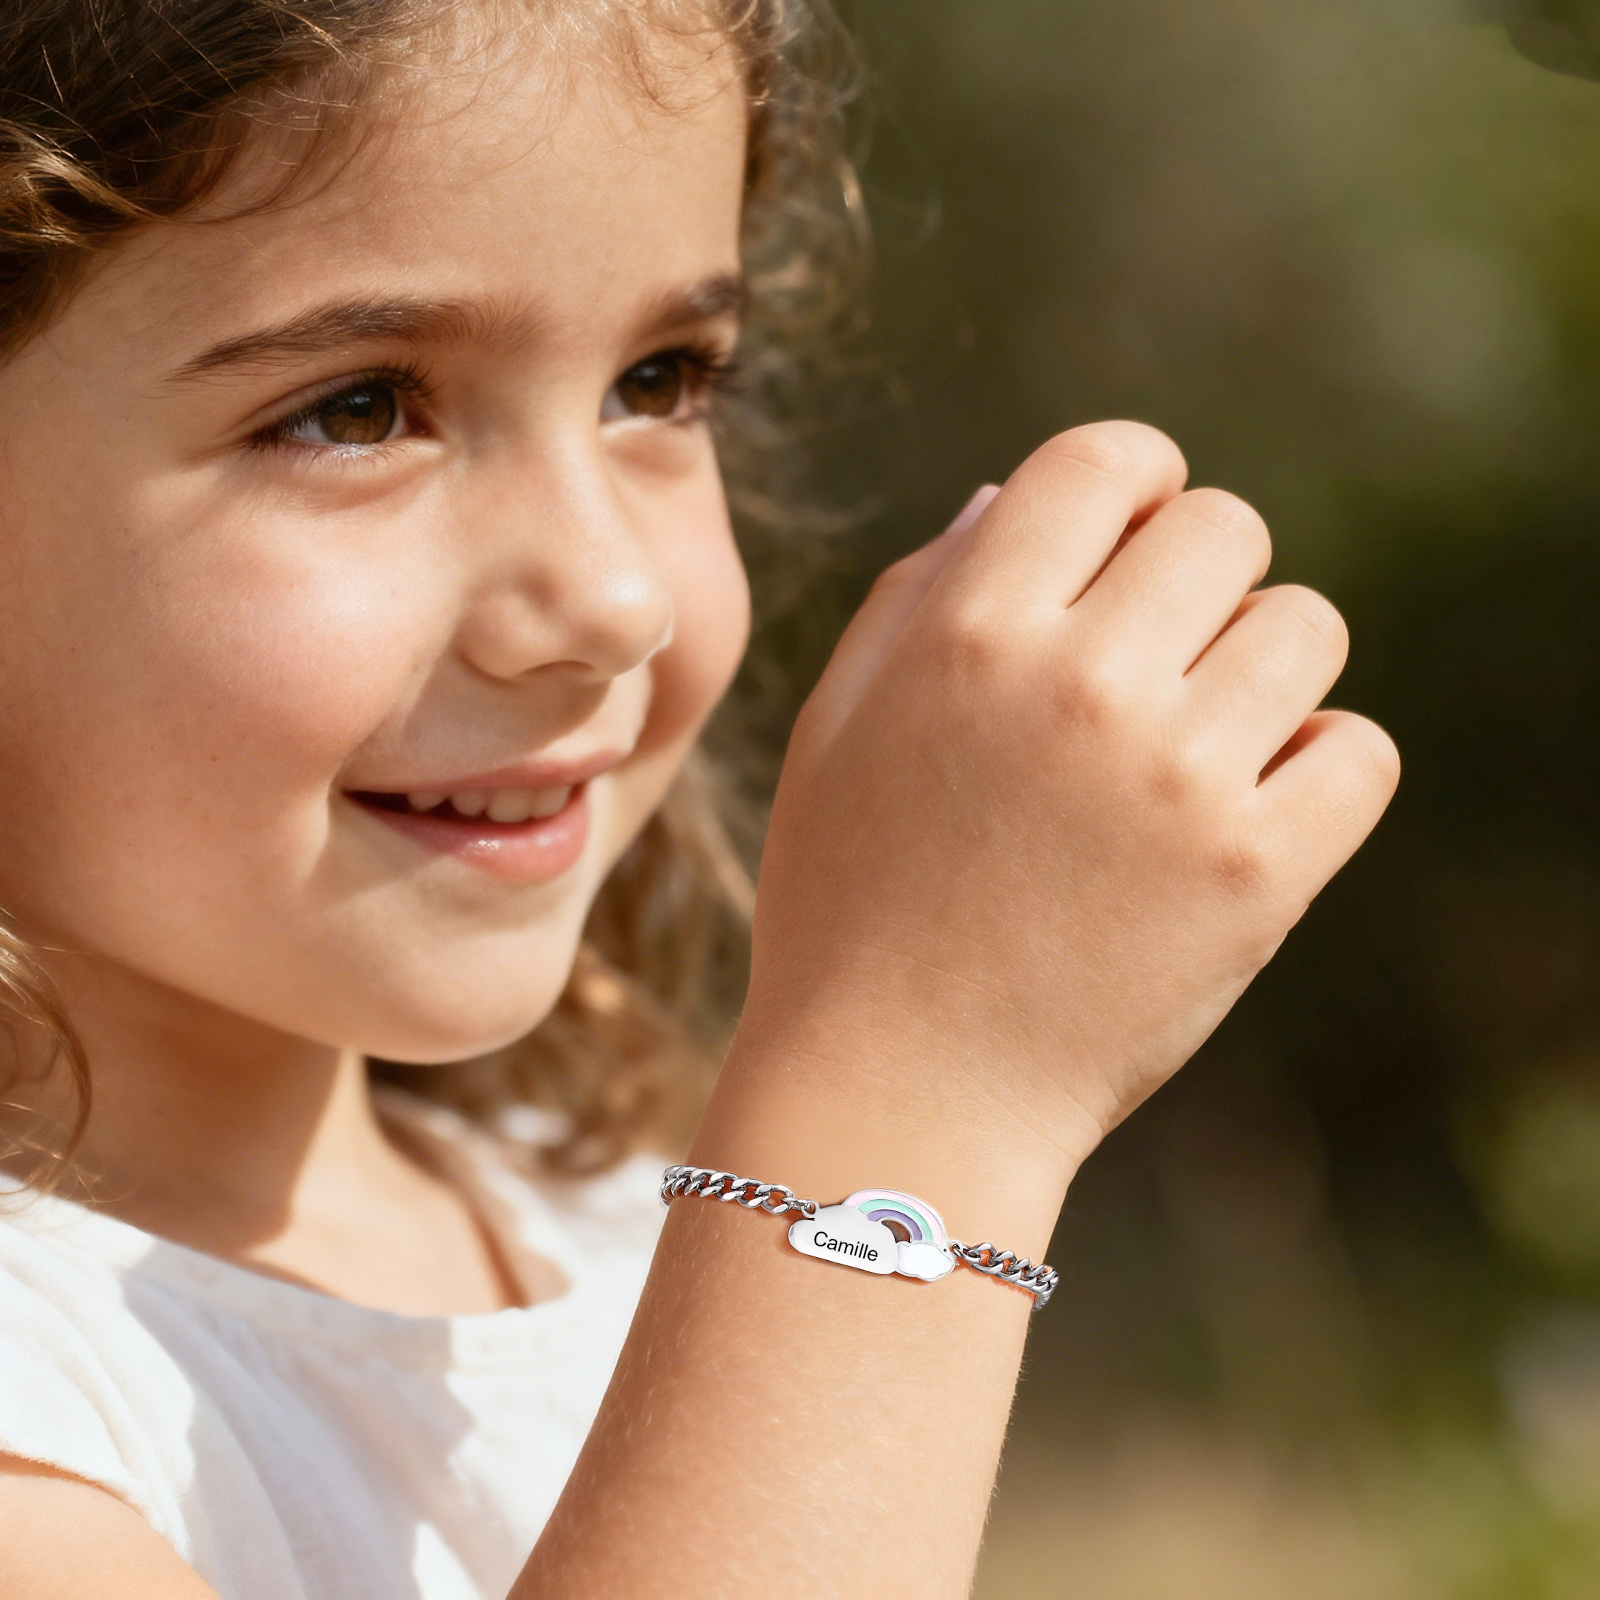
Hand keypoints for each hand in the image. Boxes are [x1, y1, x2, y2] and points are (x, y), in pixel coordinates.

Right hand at [737, 422, 1398, 1172]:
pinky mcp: (1255, 875)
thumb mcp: (836, 731)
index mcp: (969, 631)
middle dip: (1197, 575)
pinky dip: (1317, 768)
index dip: (1134, 482)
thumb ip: (914, 595)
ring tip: (1198, 740)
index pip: (1106, 459)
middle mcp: (1080, 683)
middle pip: (1223, 527)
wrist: (900, 1093)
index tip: (1132, 534)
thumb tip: (1003, 495)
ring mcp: (1177, 778)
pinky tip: (1245, 811)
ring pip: (1305, 625)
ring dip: (1259, 666)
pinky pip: (1358, 749)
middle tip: (1159, 657)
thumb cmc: (850, 906)